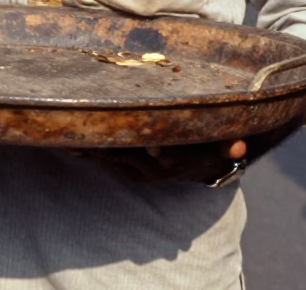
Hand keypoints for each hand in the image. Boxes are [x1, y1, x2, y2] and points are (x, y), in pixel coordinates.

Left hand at [72, 137, 246, 183]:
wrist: (202, 168)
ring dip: (91, 149)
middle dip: (103, 145)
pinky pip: (107, 160)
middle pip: (123, 154)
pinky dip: (91, 152)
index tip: (125, 139)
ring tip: (66, 138)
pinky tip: (72, 144)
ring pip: (111, 158)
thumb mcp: (222, 148)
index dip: (139, 146)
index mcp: (170, 160)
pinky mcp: (130, 168)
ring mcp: (139, 170)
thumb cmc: (209, 148)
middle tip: (80, 134)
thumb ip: (230, 146)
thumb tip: (239, 146)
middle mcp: (152, 168)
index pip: (152, 153)